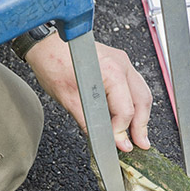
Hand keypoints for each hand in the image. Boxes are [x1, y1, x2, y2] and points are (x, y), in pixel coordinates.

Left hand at [25, 33, 151, 151]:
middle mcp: (121, 64)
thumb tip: (104, 140)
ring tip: (138, 134)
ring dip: (141, 115)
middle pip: (142, 101)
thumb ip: (90, 123)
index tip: (120, 145)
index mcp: (111, 72)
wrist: (47, 45)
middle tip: (140, 144)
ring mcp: (123, 62)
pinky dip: (135, 103)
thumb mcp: (69, 101)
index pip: (126, 109)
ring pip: (142, 93)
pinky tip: (130, 116)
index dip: (122, 131)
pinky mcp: (120, 63)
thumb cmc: (54, 64)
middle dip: (141, 126)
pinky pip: (134, 86)